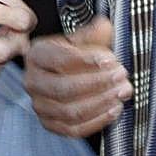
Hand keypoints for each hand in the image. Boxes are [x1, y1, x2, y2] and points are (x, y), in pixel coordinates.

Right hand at [23, 16, 130, 137]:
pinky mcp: (50, 124)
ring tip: (122, 92)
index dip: (87, 61)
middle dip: (98, 83)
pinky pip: (73, 129)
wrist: (65, 72)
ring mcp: (40, 106)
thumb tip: (104, 26)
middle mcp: (33, 82)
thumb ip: (92, 33)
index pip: (60, 60)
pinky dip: (96, 121)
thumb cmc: (72, 53)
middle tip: (121, 75)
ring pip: (70, 111)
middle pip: (64, 88)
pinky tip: (113, 109)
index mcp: (37, 55)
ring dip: (101, 103)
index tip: (111, 60)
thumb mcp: (80, 38)